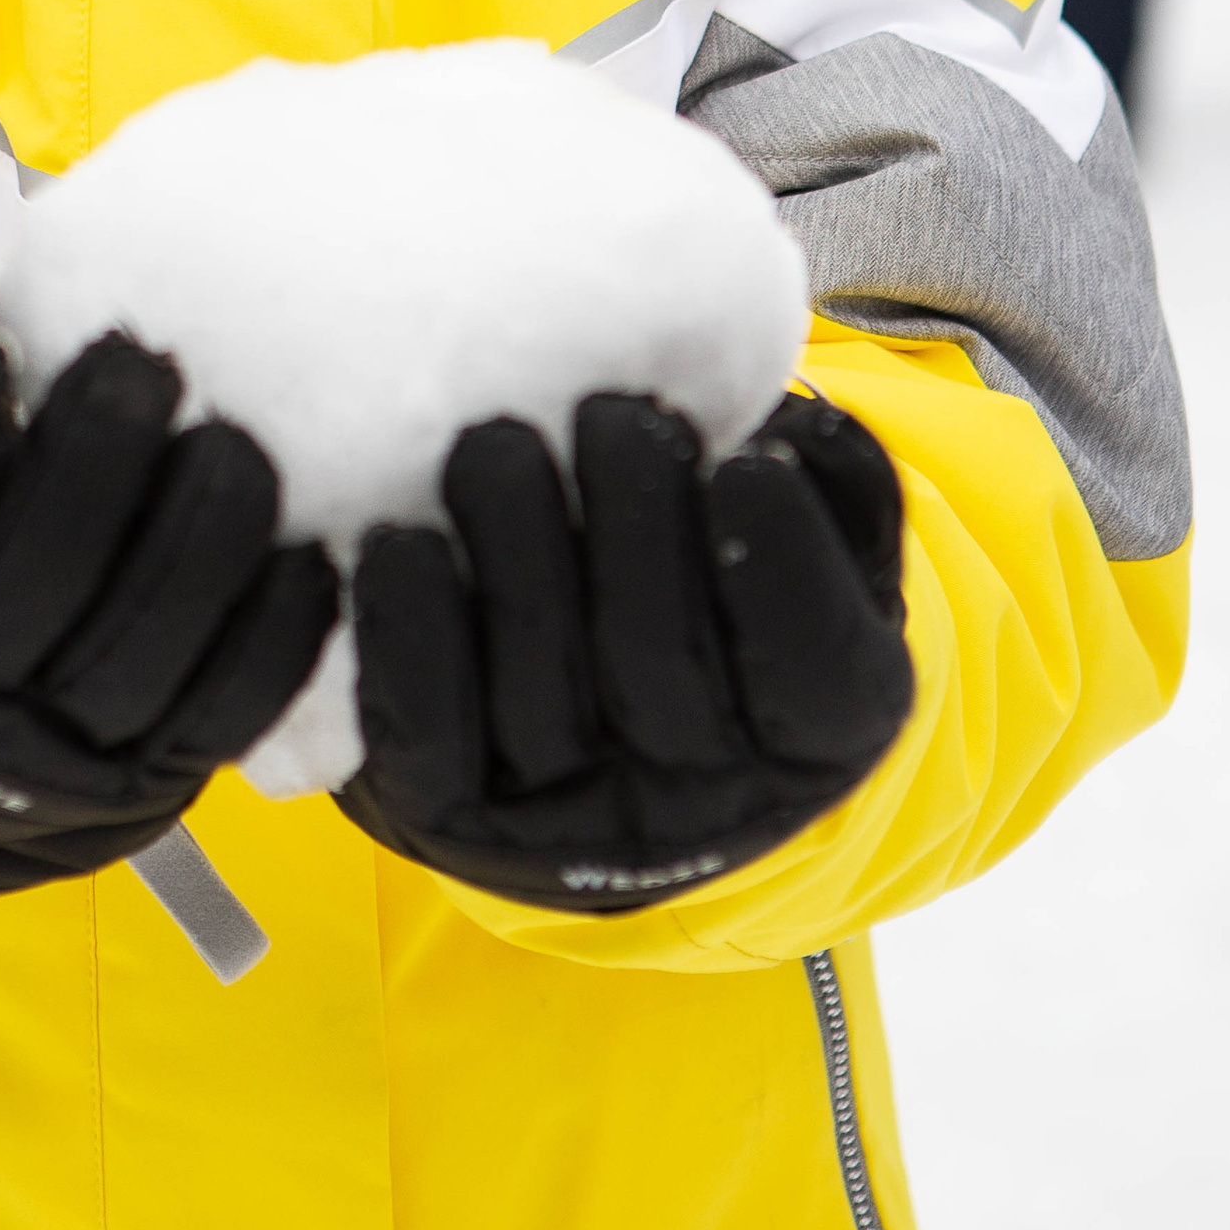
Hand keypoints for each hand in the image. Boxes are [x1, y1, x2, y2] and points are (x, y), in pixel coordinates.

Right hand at [0, 225, 338, 902]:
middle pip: (20, 586)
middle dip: (92, 466)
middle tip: (143, 363)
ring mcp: (42, 748)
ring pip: (130, 659)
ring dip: (198, 545)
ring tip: (236, 446)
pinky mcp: (143, 775)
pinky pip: (220, 716)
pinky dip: (273, 639)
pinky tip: (302, 555)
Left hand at [339, 389, 913, 912]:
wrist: (589, 714)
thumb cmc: (713, 577)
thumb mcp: (814, 537)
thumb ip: (830, 484)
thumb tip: (803, 429)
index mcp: (814, 732)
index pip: (816, 669)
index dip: (782, 570)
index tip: (743, 465)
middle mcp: (699, 798)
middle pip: (661, 668)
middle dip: (634, 527)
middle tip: (607, 412)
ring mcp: (568, 817)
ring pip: (539, 701)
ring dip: (515, 562)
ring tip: (494, 446)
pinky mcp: (452, 813)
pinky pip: (427, 741)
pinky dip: (411, 639)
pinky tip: (399, 545)